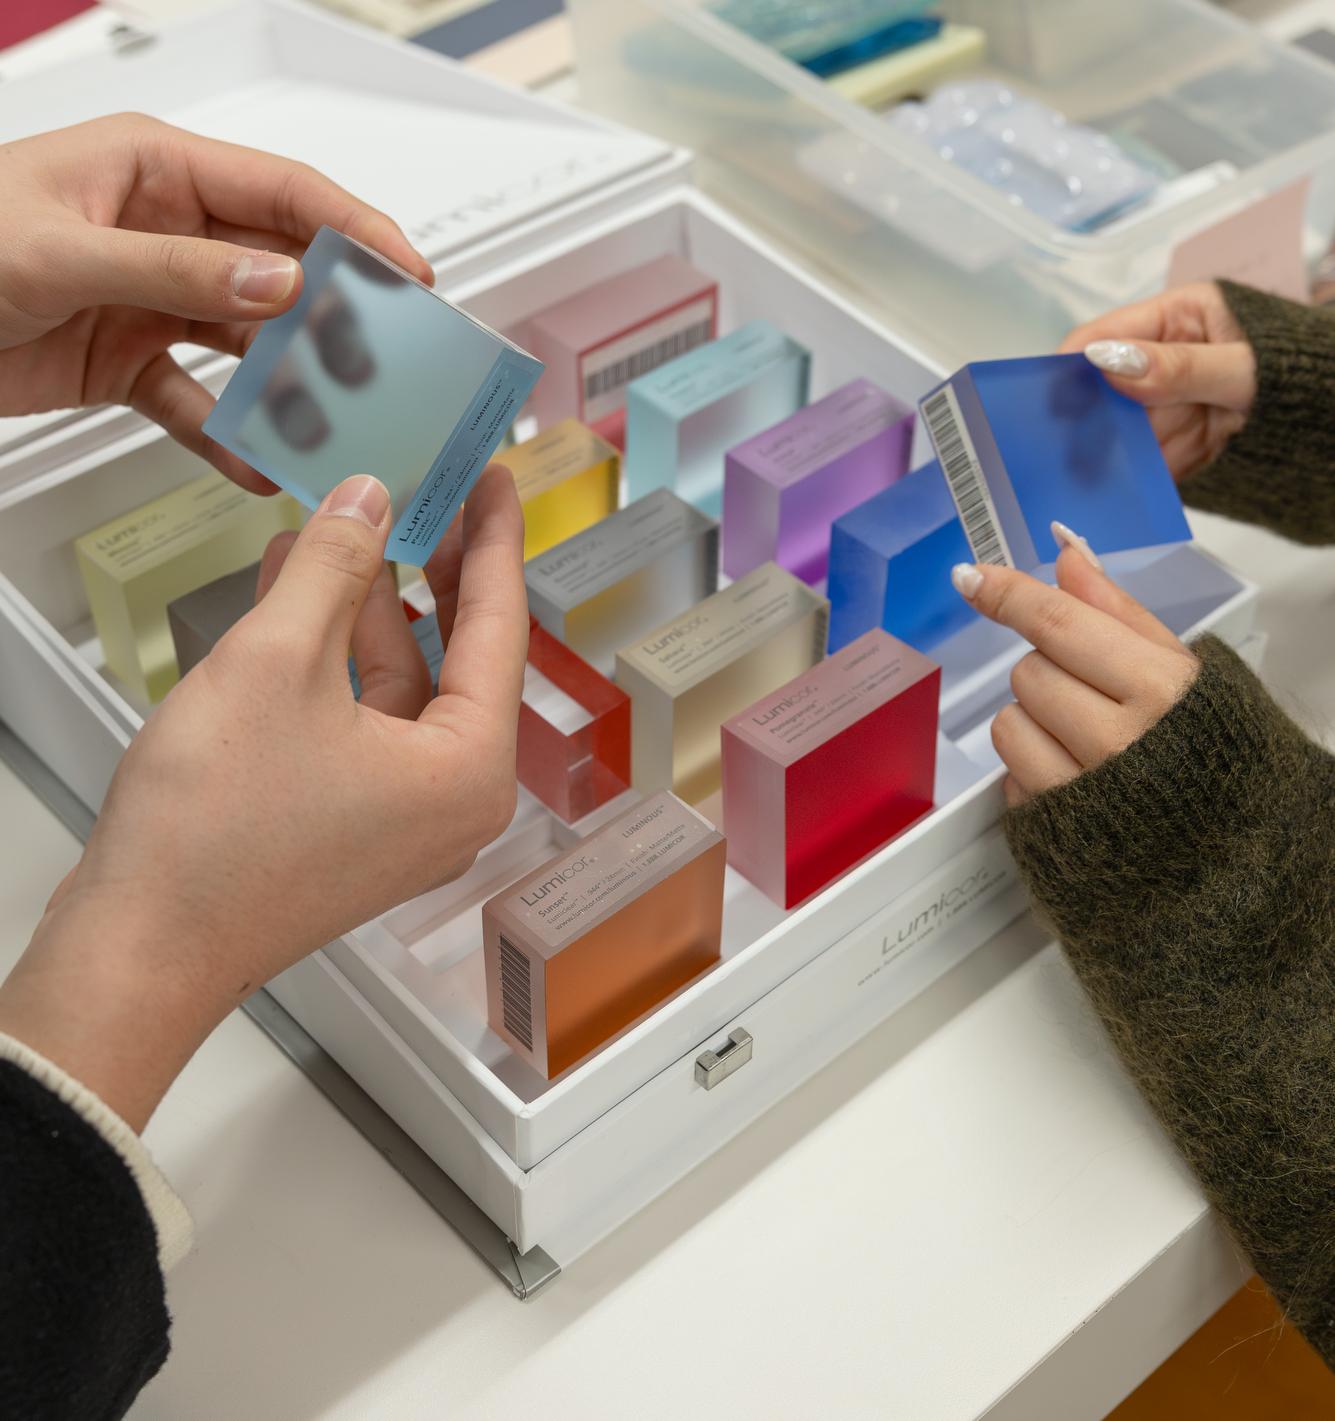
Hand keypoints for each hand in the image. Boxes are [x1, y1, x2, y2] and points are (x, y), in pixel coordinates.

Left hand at [0, 114, 432, 492]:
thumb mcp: (59, 251)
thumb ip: (172, 269)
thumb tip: (272, 284)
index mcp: (155, 174)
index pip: (283, 195)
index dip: (355, 231)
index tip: (410, 274)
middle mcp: (165, 234)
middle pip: (279, 274)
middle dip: (333, 319)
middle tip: (379, 363)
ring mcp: (151, 300)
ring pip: (248, 344)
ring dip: (287, 386)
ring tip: (324, 422)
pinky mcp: (128, 361)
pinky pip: (197, 402)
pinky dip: (226, 436)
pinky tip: (254, 462)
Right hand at [0, 467, 526, 1129]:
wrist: (140, 946)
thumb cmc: (216, 826)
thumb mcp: (278, 661)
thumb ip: (334, 569)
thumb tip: (370, 501)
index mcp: (470, 768)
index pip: (499, 628)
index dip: (491, 541)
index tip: (492, 480)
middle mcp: (454, 800)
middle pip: (458, 657)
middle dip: (435, 571)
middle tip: (434, 493)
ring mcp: (403, 819)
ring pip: (401, 686)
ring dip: (367, 609)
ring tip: (340, 528)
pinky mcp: (352, 825)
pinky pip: (362, 721)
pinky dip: (334, 661)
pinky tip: (294, 598)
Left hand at [950, 528, 1199, 806]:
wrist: (1234, 852)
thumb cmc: (1210, 750)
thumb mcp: (1183, 673)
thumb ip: (1119, 613)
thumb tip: (1066, 556)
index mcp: (1161, 690)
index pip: (1061, 625)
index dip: (1009, 595)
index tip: (971, 577)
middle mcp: (1120, 741)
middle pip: (1029, 672)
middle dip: (1051, 675)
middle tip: (1096, 697)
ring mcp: (1083, 792)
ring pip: (1009, 723)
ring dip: (1035, 723)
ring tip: (1086, 741)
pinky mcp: (1054, 831)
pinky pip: (1009, 775)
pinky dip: (1033, 769)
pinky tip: (1078, 778)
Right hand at [1060, 282, 1255, 480]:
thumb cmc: (1305, 372)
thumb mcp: (1246, 366)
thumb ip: (1179, 368)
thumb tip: (1109, 365)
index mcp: (1176, 319)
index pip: (1102, 337)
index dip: (1070, 368)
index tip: (1046, 404)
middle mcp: (1163, 362)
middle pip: (1104, 394)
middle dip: (1088, 425)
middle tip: (1063, 457)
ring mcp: (1168, 406)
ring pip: (1120, 435)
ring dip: (1109, 460)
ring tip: (1086, 482)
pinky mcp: (1178, 445)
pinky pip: (1144, 463)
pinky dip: (1134, 480)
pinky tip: (1119, 493)